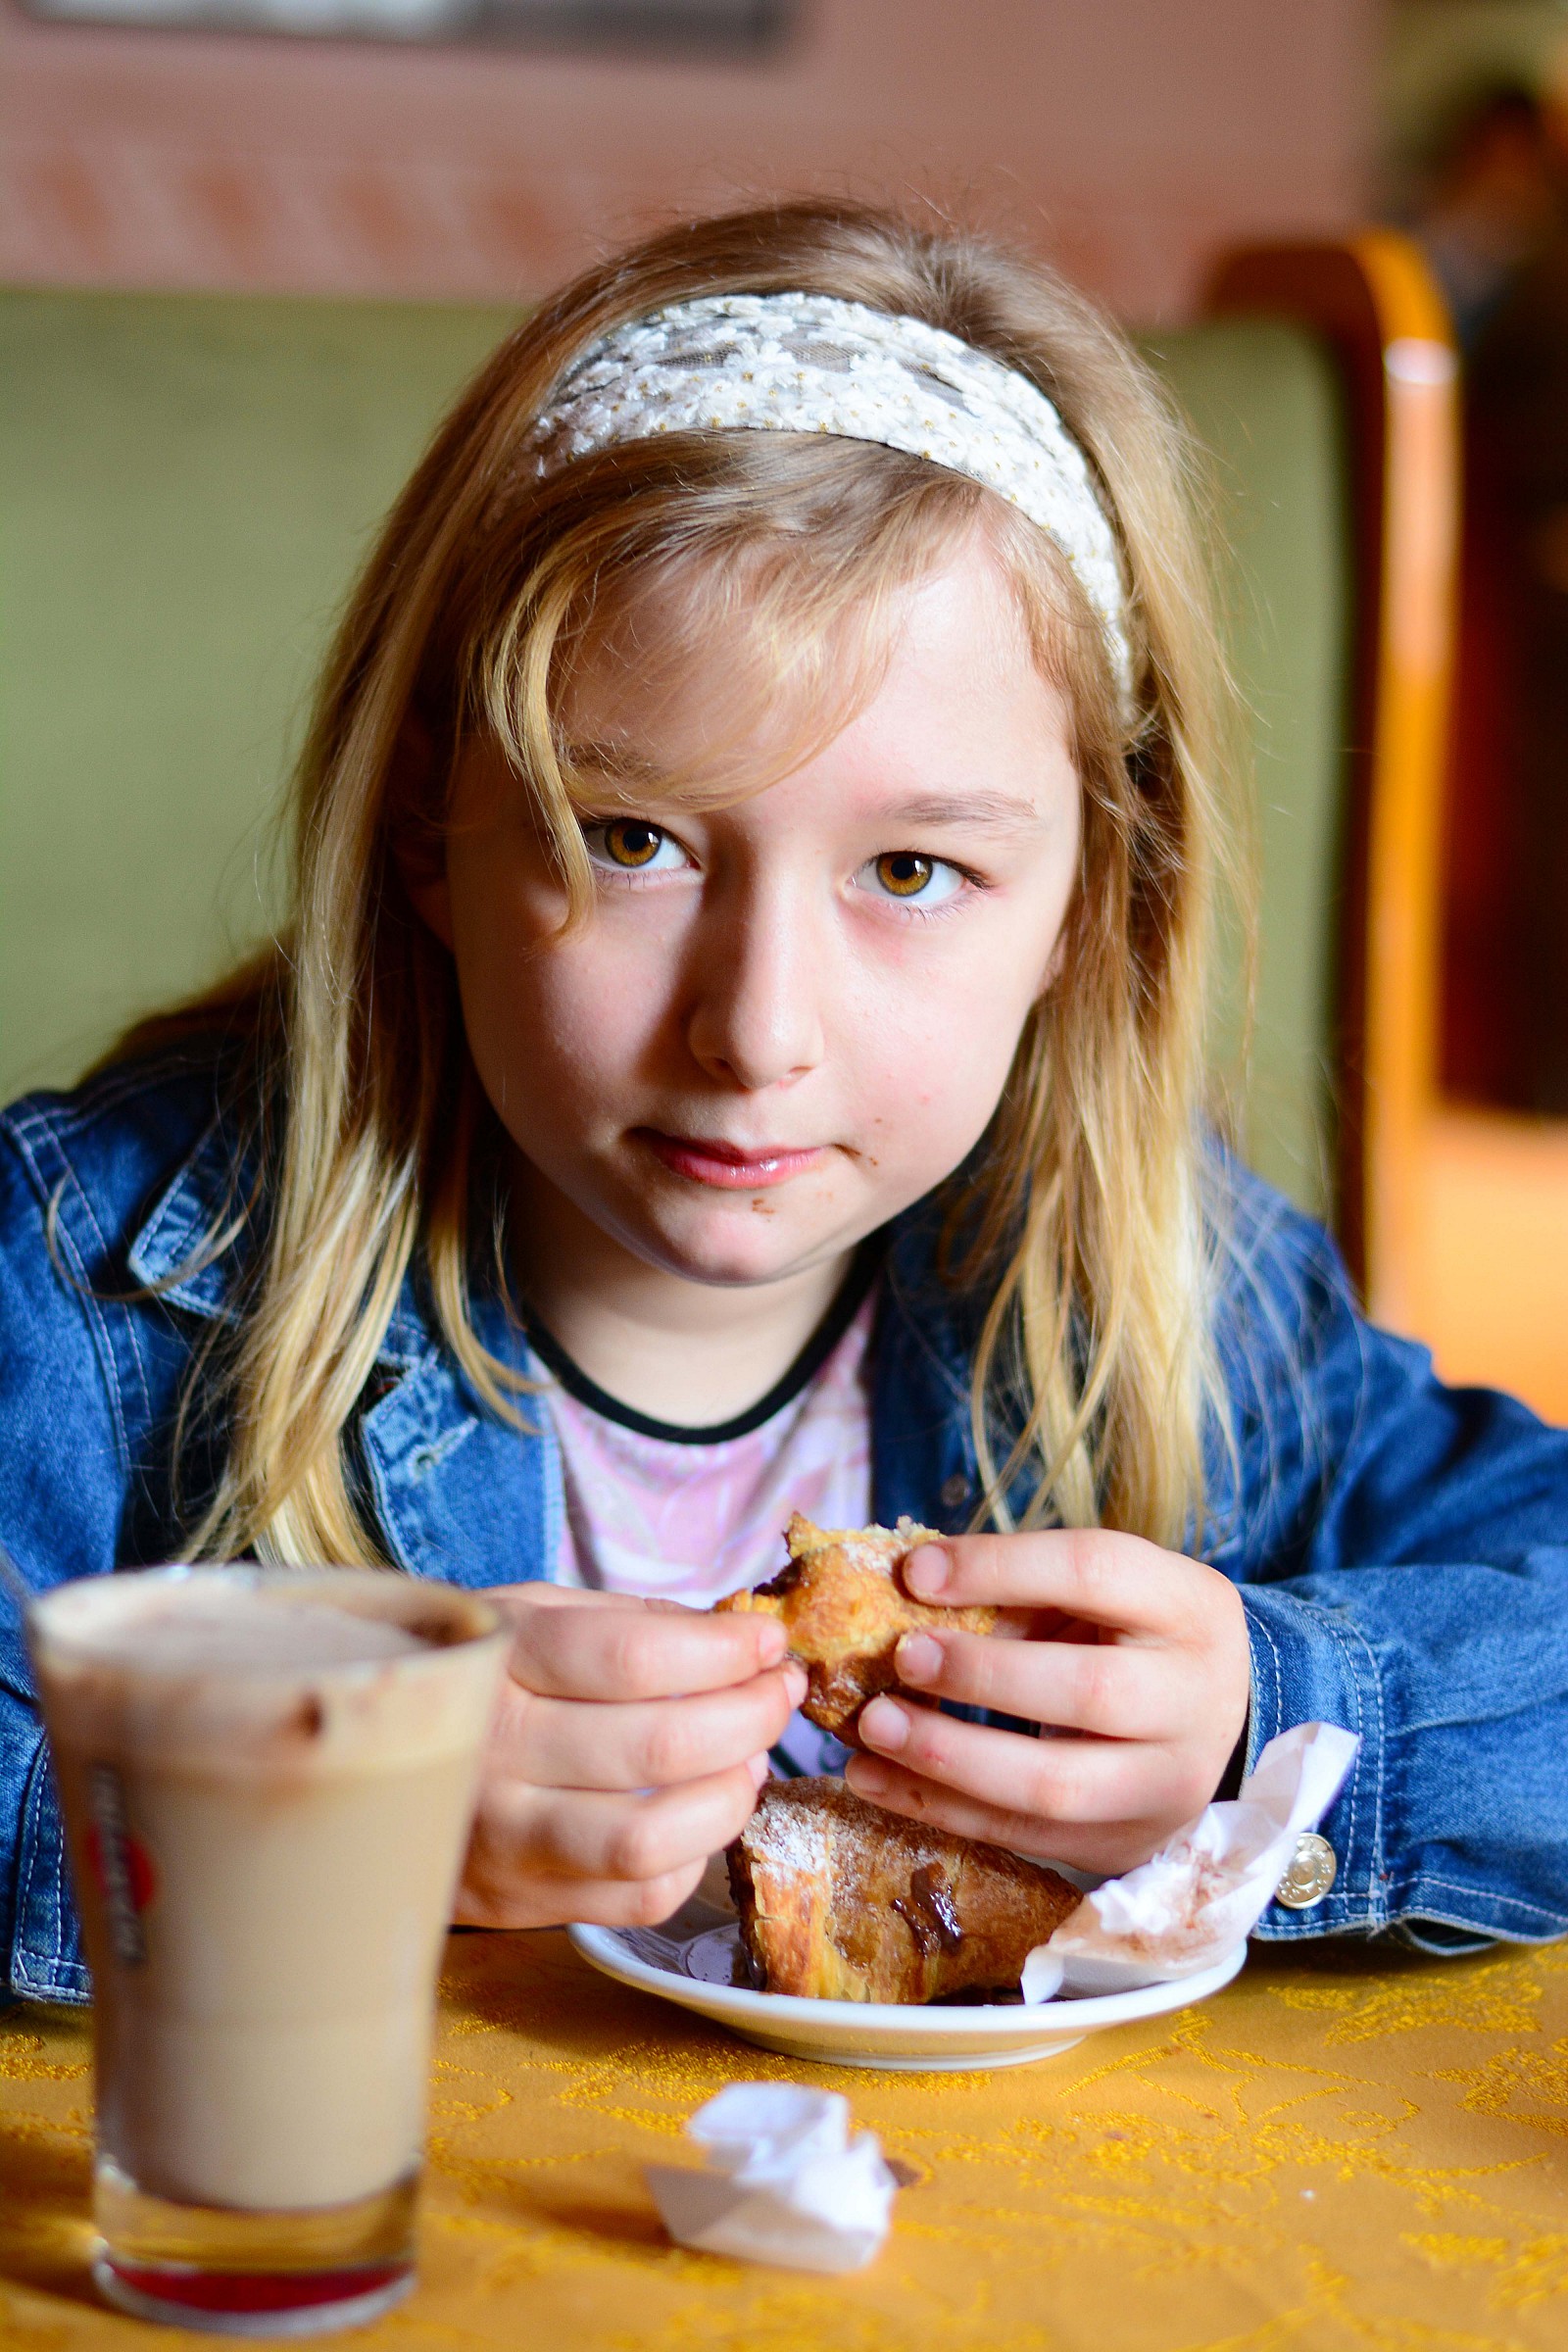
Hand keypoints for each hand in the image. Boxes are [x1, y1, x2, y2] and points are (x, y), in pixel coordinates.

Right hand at [458, 1586, 804, 1929]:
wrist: (369, 1765)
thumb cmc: (480, 1675)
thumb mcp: (529, 1614)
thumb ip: (628, 1618)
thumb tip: (736, 1632)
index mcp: (501, 1661)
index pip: (632, 1657)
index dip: (721, 1649)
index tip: (768, 1640)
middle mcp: (498, 1754)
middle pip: (661, 1745)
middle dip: (751, 1714)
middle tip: (778, 1692)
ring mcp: (507, 1839)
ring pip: (653, 1839)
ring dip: (731, 1795)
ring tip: (750, 1758)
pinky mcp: (519, 1903)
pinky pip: (638, 1896)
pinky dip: (694, 1856)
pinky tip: (700, 1812)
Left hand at [842, 1530, 1249, 1876]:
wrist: (1215, 1725)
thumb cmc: (1131, 1637)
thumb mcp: (1100, 1595)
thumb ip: (1022, 1592)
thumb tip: (908, 1596)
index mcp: (1189, 1607)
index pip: (1095, 1573)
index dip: (999, 1568)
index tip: (914, 1572)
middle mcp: (1193, 1700)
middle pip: (1087, 1691)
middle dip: (979, 1676)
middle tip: (900, 1657)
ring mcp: (1166, 1786)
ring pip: (1054, 1786)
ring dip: (947, 1758)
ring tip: (872, 1727)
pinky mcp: (1123, 1845)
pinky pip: (1022, 1835)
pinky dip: (938, 1809)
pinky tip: (875, 1780)